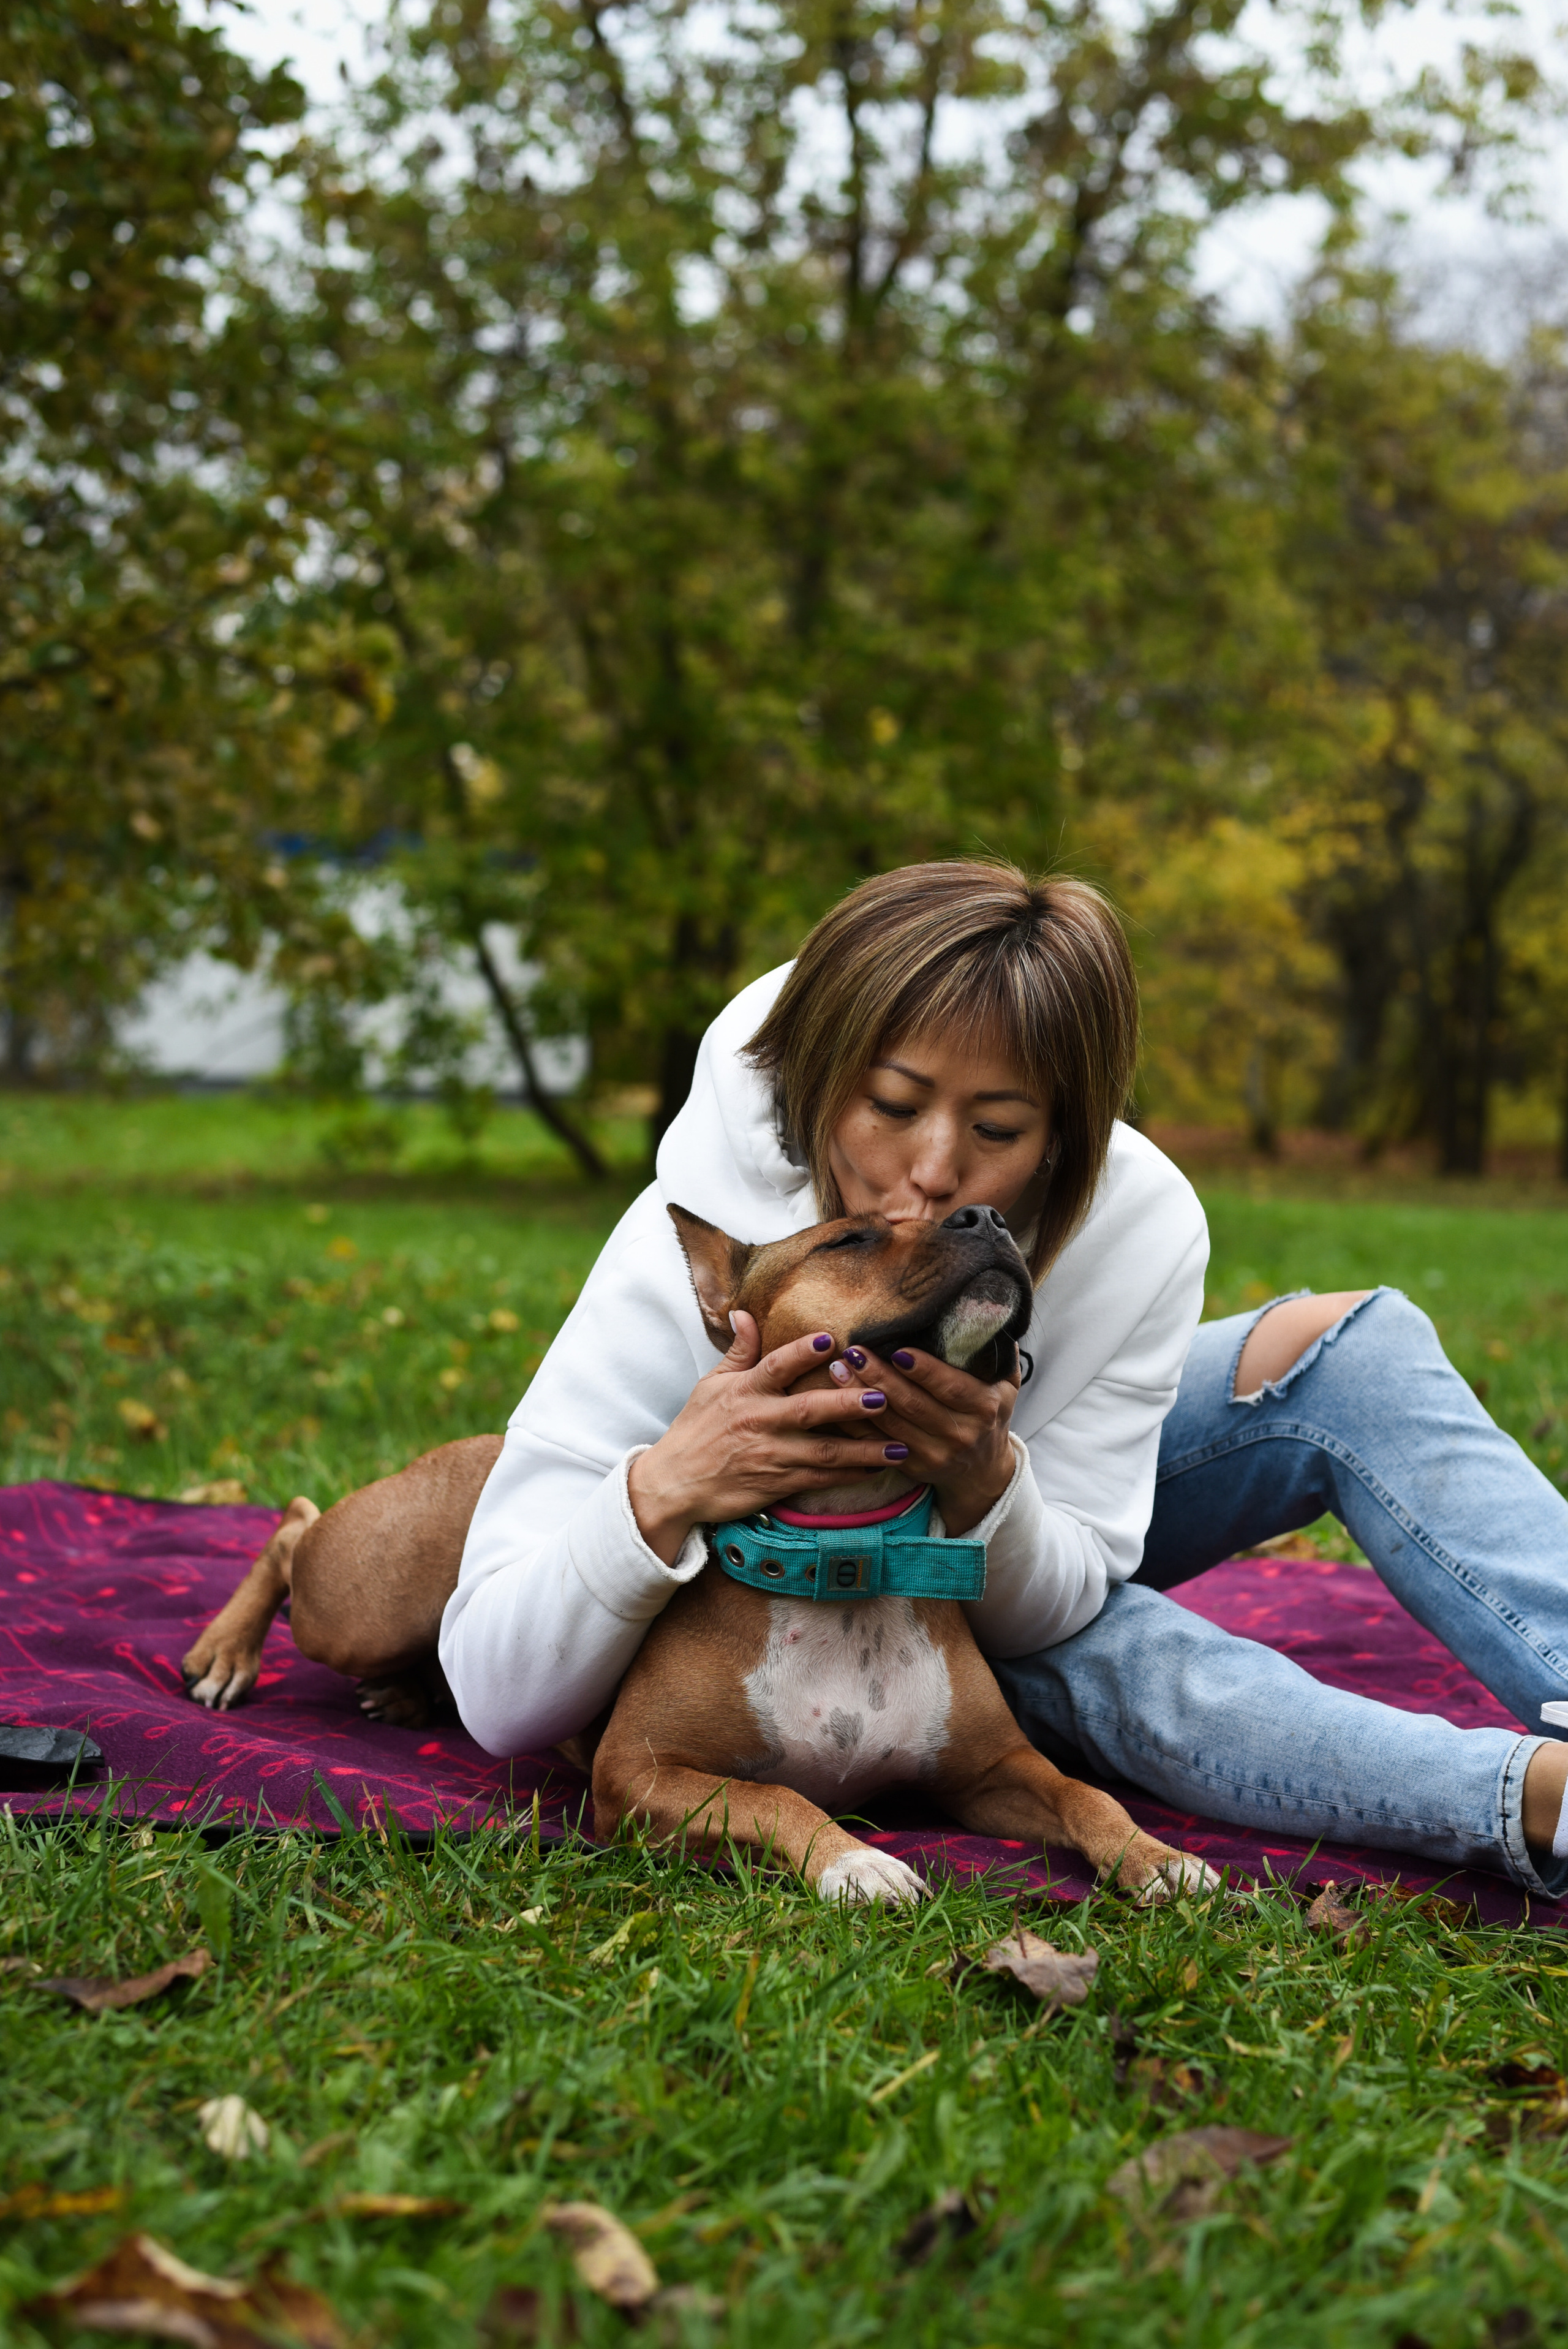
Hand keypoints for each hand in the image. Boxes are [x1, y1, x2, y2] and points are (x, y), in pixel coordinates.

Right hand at [627, 1314, 898, 1564]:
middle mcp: (759, 1421)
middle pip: (809, 1410)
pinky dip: (851, 1474)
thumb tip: (746, 1312)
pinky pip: (821, 1478)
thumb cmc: (695, 1431)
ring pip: (824, 1451)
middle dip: (849, 1403)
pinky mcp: (776, 1483)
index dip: (802, 1352)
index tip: (831, 1339)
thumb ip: (739, 1352)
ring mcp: (770, 1455)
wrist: (675, 1484)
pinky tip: (878, 1468)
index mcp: (744, 1391)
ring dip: (864, 1449)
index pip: (775, 1366)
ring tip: (900, 1444)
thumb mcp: (710, 1385)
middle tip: (885, 1396)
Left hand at [826, 1342, 1018, 1535]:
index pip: (953, 1388)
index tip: (899, 1350)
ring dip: (860, 1397)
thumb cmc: (990, 1413)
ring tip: (839, 1368)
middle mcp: (961, 1434)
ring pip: (892, 1424)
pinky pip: (878, 1443)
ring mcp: (935, 1454)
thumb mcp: (1006, 1384)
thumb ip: (999, 1351)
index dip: (925, 1371)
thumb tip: (988, 1305)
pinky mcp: (912, 1466)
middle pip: (915, 1405)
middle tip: (855, 1351)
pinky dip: (855, 1423)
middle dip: (881, 1377)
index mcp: (984, 1408)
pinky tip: (837, 1400)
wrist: (983, 1469)